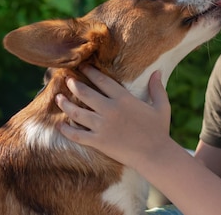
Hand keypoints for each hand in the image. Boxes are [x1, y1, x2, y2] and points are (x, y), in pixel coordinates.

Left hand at [55, 65, 170, 166]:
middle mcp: (110, 109)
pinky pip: (77, 135)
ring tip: (58, 98)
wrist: (155, 154)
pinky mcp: (99, 142)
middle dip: (73, 84)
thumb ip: (157, 88)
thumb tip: (157, 72)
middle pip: (85, 93)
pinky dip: (66, 130)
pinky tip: (60, 125)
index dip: (90, 71)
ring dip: (65, 104)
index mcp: (124, 98)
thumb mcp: (162, 106)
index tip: (83, 66)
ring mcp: (102, 126)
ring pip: (77, 112)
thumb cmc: (160, 130)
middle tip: (66, 79)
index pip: (102, 80)